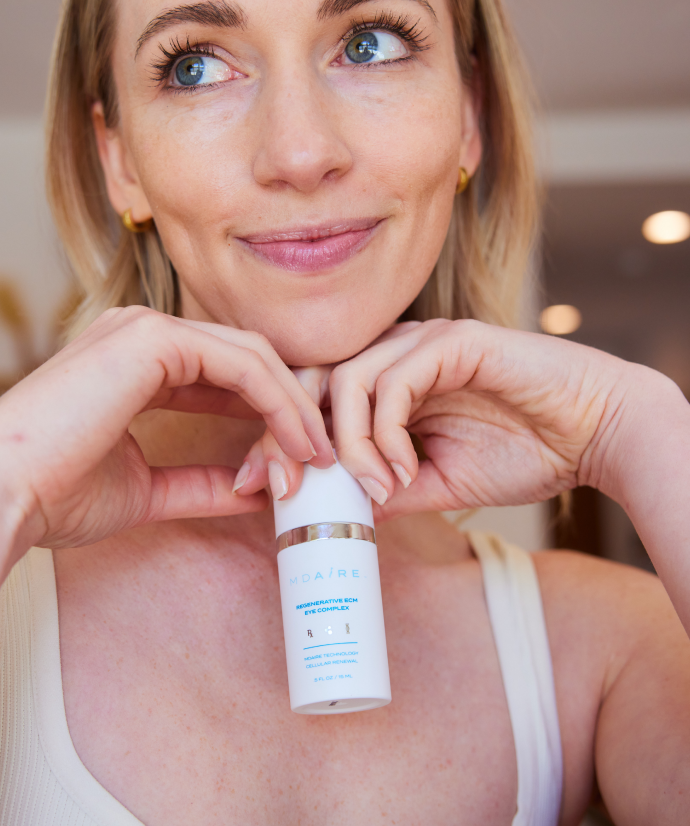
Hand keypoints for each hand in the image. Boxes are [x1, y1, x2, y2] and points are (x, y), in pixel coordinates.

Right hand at [0, 306, 331, 549]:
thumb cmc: (55, 493)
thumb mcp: (146, 488)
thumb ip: (200, 481)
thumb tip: (254, 490)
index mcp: (134, 362)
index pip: (223, 373)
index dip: (267, 412)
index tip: (299, 457)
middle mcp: (141, 334)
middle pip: (245, 358)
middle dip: (290, 405)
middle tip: (322, 454)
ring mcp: (144, 330)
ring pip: (249, 355)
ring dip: (291, 404)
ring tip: (317, 453)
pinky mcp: (150, 338)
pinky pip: (238, 362)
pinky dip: (275, 399)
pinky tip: (296, 440)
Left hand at [234, 318, 649, 519]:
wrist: (594, 433)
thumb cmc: (522, 450)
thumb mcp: (436, 481)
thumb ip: (384, 486)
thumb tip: (332, 510)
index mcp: (386, 377)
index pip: (310, 397)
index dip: (275, 438)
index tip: (257, 488)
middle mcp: (396, 351)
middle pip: (311, 379)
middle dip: (285, 434)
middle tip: (283, 486)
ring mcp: (423, 340)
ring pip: (347, 379)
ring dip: (347, 443)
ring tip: (375, 488)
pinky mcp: (453, 341)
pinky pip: (394, 381)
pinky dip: (387, 433)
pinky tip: (405, 470)